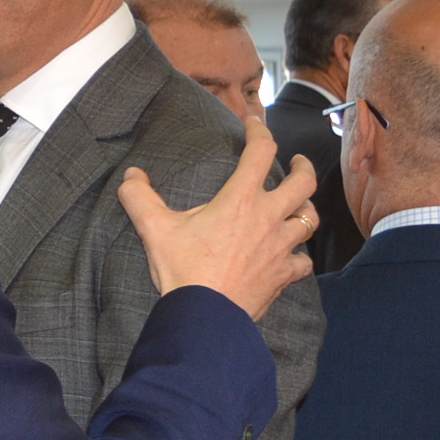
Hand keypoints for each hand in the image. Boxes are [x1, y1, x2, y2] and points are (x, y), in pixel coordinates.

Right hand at [117, 118, 316, 319]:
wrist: (204, 316)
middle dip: (304, 167)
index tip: (254, 123)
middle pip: (304, 183)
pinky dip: (300, 256)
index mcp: (241, 200)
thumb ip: (139, 198)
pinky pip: (303, 262)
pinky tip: (291, 257)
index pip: (261, 152)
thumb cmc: (183, 270)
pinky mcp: (283, 275)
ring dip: (305, 210)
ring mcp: (281, 248)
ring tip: (298, 206)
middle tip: (297, 162)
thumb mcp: (154, 229)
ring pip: (309, 221)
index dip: (260, 131)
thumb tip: (130, 176)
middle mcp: (269, 218)